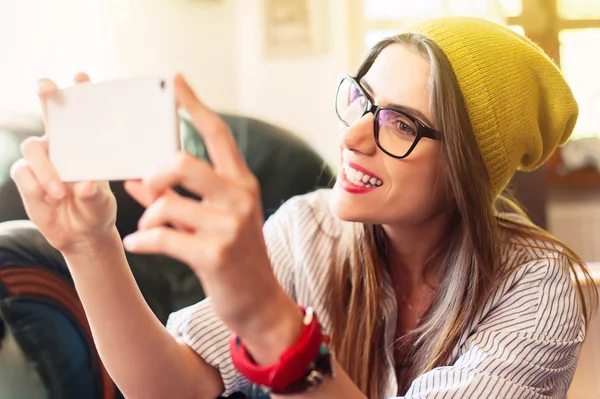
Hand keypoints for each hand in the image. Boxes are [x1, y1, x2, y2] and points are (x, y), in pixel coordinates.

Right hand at [11, 73, 116, 254]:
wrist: (81, 235)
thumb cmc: (97, 210)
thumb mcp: (103, 204)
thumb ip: (95, 195)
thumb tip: (86, 185)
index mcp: (86, 144)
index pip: (82, 113)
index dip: (80, 91)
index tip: (82, 76)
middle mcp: (61, 145)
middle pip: (48, 111)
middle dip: (46, 94)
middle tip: (46, 88)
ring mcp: (41, 160)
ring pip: (32, 148)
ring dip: (46, 169)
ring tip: (61, 193)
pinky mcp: (26, 178)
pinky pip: (23, 174)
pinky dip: (36, 187)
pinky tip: (50, 200)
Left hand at [122, 74, 299, 347]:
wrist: (259, 302)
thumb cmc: (235, 256)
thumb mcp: (215, 220)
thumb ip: (179, 196)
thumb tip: (135, 179)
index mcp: (242, 183)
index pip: (217, 134)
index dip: (194, 104)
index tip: (174, 81)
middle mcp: (240, 198)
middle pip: (182, 162)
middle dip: (153, 172)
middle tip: (147, 186)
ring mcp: (230, 227)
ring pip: (166, 203)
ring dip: (147, 216)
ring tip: (146, 228)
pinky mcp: (215, 255)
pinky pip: (163, 237)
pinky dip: (143, 241)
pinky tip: (139, 244)